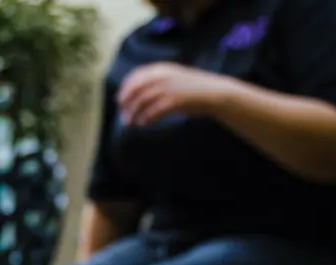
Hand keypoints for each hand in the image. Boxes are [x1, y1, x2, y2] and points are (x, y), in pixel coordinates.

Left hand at [116, 62, 237, 125]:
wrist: (215, 93)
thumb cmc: (194, 89)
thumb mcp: (174, 78)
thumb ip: (158, 82)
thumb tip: (139, 95)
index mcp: (162, 68)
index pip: (137, 75)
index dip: (126, 87)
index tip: (120, 99)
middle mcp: (163, 76)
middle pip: (137, 88)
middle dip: (127, 102)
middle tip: (124, 115)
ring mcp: (169, 88)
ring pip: (143, 101)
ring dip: (135, 113)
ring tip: (132, 123)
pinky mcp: (175, 100)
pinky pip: (155, 110)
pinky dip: (147, 117)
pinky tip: (145, 123)